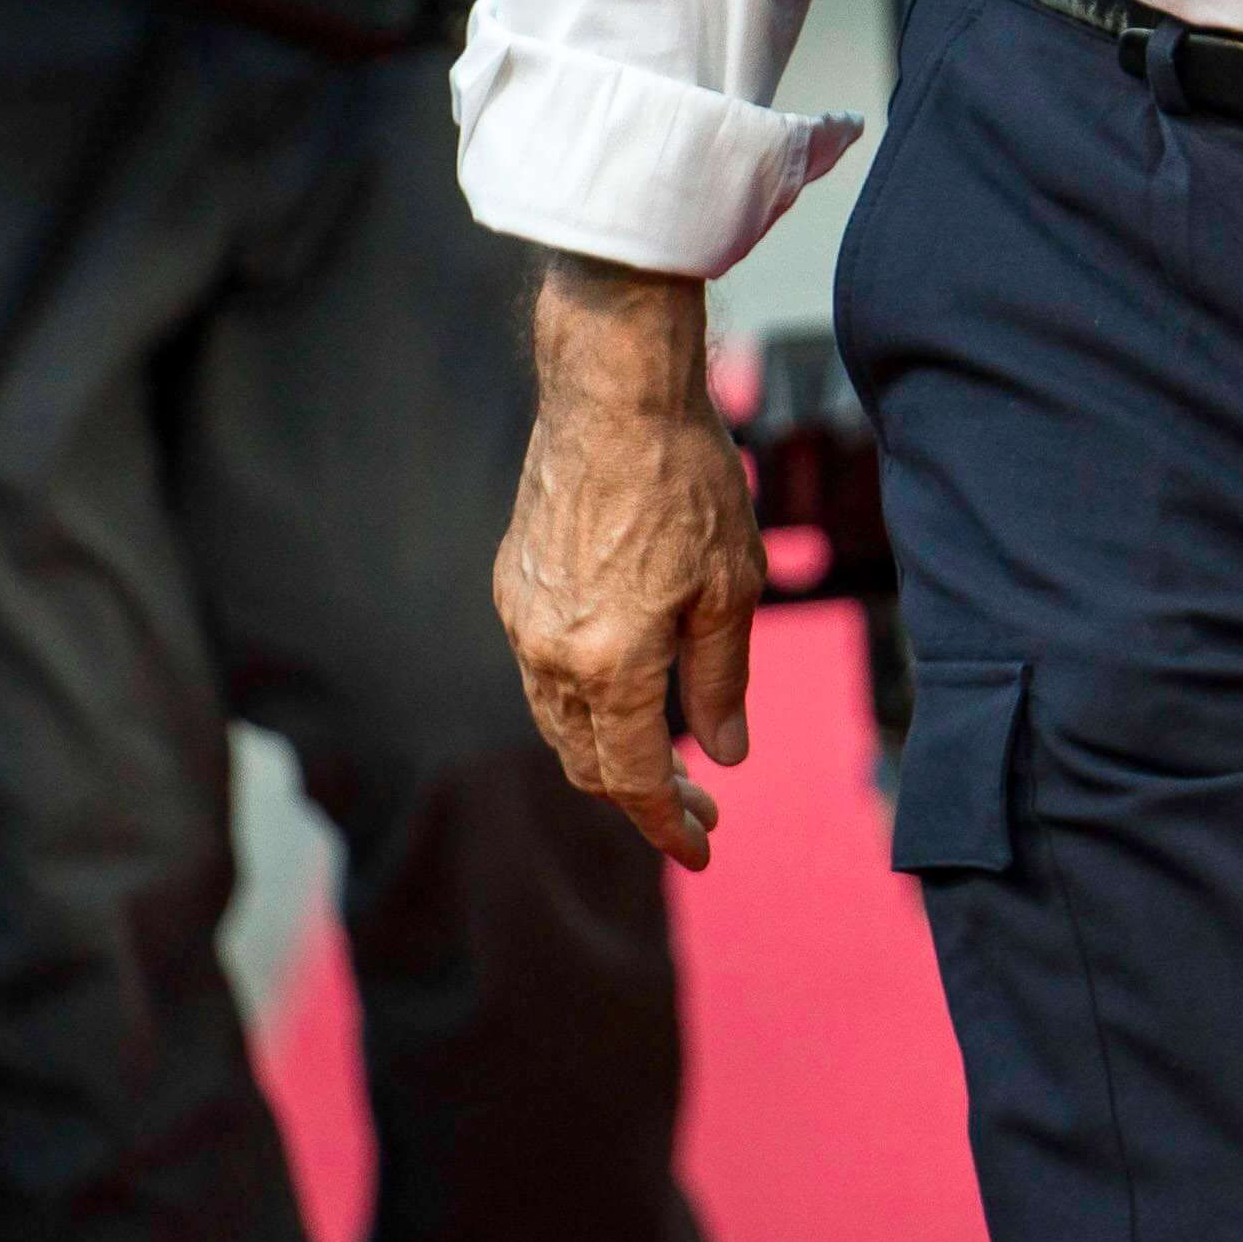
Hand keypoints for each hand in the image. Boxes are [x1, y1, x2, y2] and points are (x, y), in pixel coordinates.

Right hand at [495, 257, 756, 868]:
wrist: (613, 392)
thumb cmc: (687, 481)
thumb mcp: (731, 587)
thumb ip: (721, 681)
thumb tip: (725, 755)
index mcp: (609, 663)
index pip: (633, 776)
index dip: (668, 823)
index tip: (701, 849)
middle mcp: (550, 653)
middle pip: (587, 760)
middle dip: (642, 796)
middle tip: (699, 805)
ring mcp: (522, 618)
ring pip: (557, 720)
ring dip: (607, 751)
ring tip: (666, 757)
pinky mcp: (512, 584)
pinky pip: (542, 671)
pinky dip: (582, 701)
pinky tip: (625, 688)